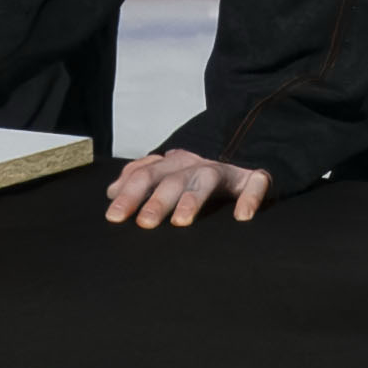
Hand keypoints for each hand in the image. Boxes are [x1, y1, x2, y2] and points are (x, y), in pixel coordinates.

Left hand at [103, 149, 273, 228]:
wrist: (245, 144)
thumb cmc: (198, 172)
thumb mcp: (169, 172)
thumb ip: (141, 179)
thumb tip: (111, 192)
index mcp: (173, 163)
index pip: (145, 175)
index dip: (128, 193)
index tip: (113, 216)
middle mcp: (196, 164)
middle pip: (172, 178)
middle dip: (156, 199)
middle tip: (144, 223)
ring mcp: (226, 170)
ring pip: (207, 179)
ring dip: (193, 198)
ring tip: (181, 221)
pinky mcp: (253, 178)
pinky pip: (255, 184)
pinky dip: (250, 199)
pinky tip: (242, 217)